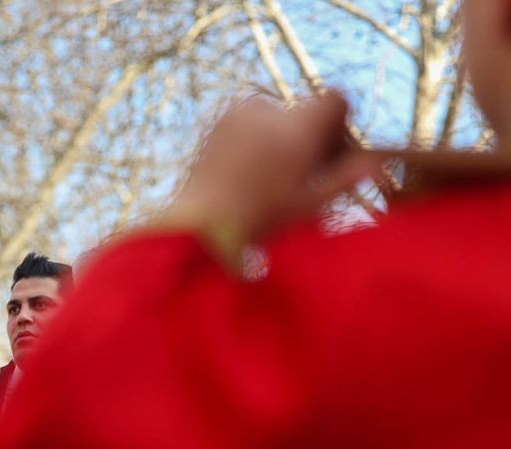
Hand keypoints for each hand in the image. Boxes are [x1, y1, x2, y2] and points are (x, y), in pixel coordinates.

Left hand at [157, 92, 379, 248]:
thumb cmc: (259, 220)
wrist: (198, 224)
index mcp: (298, 128)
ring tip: (271, 174)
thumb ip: (346, 177)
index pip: (336, 98)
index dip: (339, 121)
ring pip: (276, 116)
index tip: (331, 149)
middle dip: (310, 133)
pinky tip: (246, 171)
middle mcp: (269, 112)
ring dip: (281, 135)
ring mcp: (238, 114)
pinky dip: (254, 138)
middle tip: (302, 171)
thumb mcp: (309, 203)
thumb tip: (376, 163)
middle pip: (305, 109)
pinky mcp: (217, 123)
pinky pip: (248, 122)